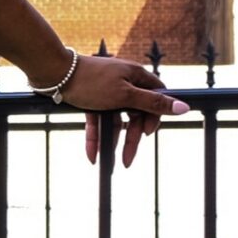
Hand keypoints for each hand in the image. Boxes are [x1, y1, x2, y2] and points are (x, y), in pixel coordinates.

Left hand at [42, 51, 189, 167]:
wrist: (53, 74)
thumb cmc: (91, 81)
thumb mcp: (125, 95)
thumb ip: (154, 104)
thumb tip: (184, 107)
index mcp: (136, 76)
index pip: (156, 97)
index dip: (154, 117)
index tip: (146, 134)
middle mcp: (123, 82)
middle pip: (134, 114)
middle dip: (130, 138)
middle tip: (127, 160)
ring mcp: (106, 91)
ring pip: (114, 120)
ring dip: (111, 142)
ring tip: (108, 163)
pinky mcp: (90, 99)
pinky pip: (97, 120)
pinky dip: (95, 137)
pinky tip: (92, 156)